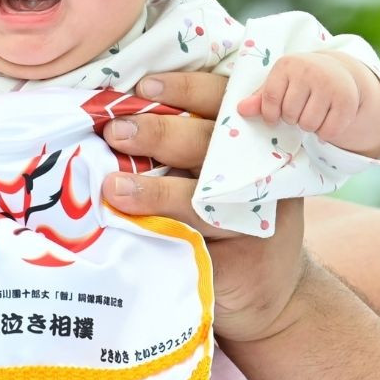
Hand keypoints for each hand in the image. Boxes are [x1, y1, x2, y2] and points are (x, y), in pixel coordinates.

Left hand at [99, 71, 305, 341]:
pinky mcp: (251, 248)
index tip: (145, 86)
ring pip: (209, 188)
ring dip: (158, 186)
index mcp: (252, 132)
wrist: (268, 293)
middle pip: (214, 139)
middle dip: (161, 131)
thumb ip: (179, 147)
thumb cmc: (223, 218)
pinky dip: (168, 224)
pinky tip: (136, 221)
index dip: (186, 88)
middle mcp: (263, 163)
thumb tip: (111, 118)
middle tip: (116, 131)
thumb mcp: (210, 173)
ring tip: (114, 185)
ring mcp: (261, 206)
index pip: (224, 98)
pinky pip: (206, 232)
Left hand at [237, 52, 360, 145]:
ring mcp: (330, 84)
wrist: (338, 71)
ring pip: (308, 125)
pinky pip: (328, 131)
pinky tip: (326, 117)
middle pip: (290, 114)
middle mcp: (310, 71)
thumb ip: (260, 98)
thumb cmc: (300, 80)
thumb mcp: (279, 83)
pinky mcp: (347, 100)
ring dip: (308, 126)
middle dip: (292, 118)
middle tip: (300, 108)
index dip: (270, 114)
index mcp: (288, 65)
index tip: (274, 116)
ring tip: (312, 111)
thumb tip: (240, 110)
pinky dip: (325, 132)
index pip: (270, 98)